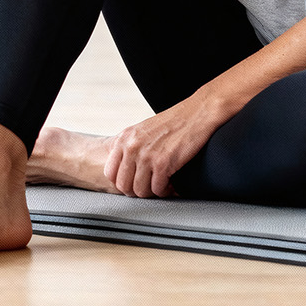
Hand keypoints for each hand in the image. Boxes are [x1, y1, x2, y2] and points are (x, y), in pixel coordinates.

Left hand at [104, 93, 218, 197]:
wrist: (196, 114)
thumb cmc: (172, 123)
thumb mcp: (142, 130)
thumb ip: (129, 147)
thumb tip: (124, 170)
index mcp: (124, 139)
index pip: (110, 173)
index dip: (122, 182)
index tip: (133, 182)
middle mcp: (131, 147)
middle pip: (123, 185)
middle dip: (137, 190)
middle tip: (148, 187)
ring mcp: (146, 155)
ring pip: (140, 191)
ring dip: (152, 192)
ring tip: (161, 185)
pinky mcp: (163, 163)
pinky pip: (158, 190)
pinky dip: (166, 190)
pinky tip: (171, 183)